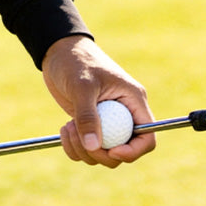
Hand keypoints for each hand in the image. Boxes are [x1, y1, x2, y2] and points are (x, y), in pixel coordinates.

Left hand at [41, 35, 155, 167]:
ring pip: (104, 153)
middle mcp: (123, 114)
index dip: (133, 151)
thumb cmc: (75, 61)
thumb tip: (93, 147)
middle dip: (102, 153)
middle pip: (124, 151)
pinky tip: (65, 130)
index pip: (147, 137)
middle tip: (80, 139)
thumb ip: (87, 116)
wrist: (58, 52)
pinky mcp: (90, 124)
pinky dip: (75, 147)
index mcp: (132, 101)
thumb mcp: (82, 86)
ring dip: (84, 150)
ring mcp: (106, 121)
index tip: (111, 151)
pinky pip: (88, 148)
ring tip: (68, 127)